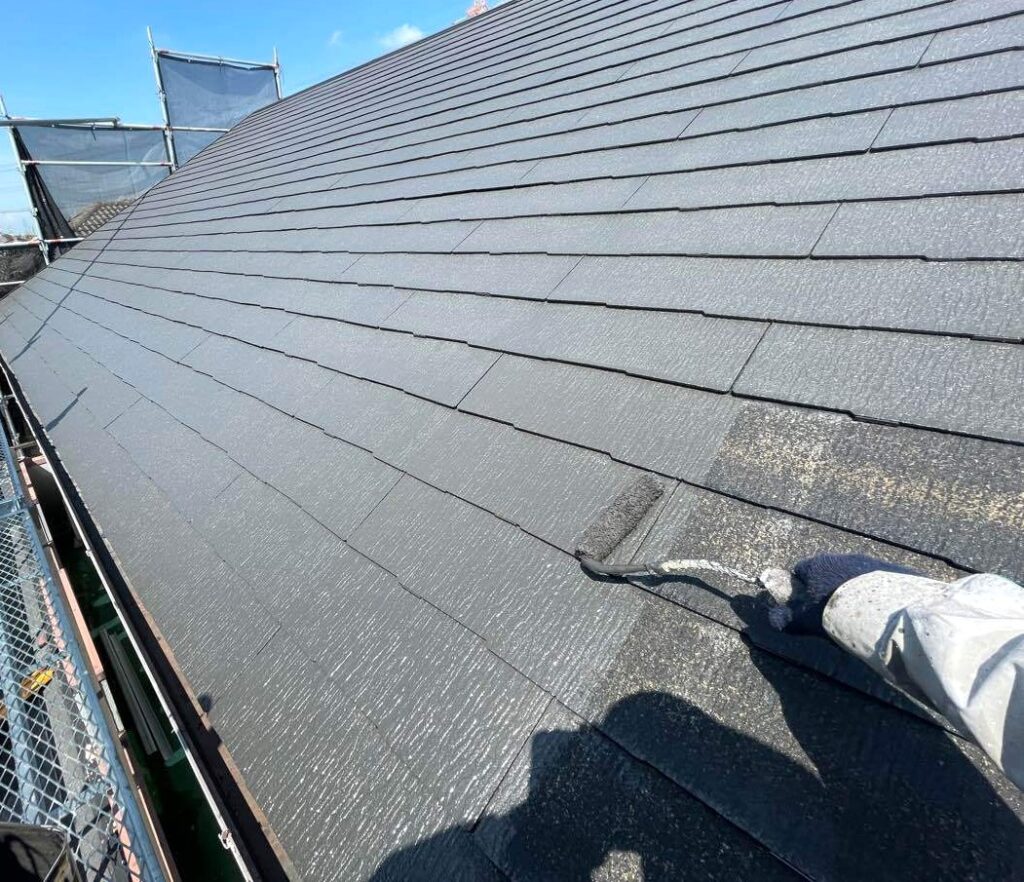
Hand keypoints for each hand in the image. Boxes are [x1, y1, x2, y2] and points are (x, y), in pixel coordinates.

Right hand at [769, 553, 920, 636]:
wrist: (884, 611)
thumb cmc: (837, 613)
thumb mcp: (807, 620)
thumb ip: (787, 619)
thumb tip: (772, 619)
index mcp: (818, 565)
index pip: (801, 569)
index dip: (800, 587)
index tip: (804, 604)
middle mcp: (842, 558)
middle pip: (828, 572)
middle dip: (828, 588)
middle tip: (832, 613)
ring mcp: (869, 562)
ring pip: (854, 576)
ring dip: (853, 590)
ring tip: (859, 614)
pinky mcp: (892, 570)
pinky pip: (878, 581)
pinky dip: (875, 593)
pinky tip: (879, 612)